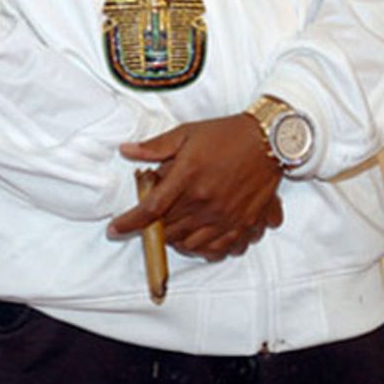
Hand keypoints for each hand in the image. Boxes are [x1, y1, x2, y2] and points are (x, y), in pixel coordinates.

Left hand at [109, 115, 282, 261]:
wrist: (269, 139)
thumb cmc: (225, 134)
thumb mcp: (186, 133)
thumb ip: (155, 146)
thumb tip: (126, 150)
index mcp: (188, 178)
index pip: (151, 209)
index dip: (129, 222)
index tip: (114, 229)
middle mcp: (206, 202)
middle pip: (169, 231)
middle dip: (154, 229)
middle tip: (153, 218)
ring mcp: (226, 217)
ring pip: (191, 245)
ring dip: (177, 241)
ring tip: (175, 227)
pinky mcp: (244, 224)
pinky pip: (220, 250)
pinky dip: (206, 249)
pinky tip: (202, 237)